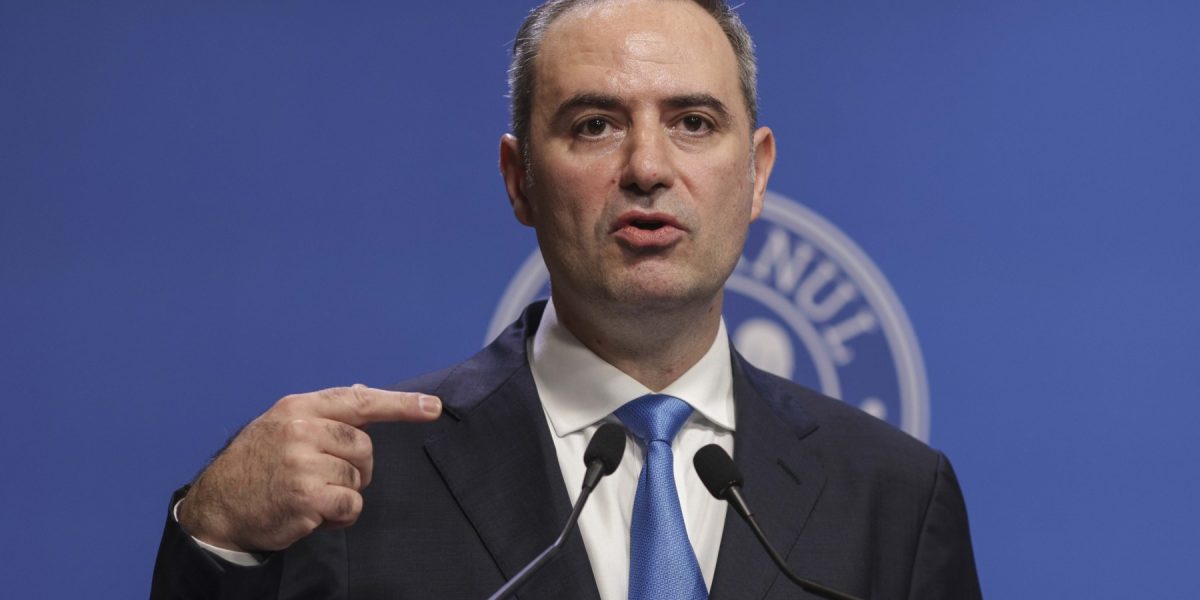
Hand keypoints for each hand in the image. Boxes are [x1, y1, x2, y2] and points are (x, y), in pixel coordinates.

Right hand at [177, 384, 441, 552]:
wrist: (218, 506)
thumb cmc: (256, 465)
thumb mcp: (282, 425)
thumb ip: (324, 412)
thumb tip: (362, 390)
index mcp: (299, 408)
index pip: (359, 401)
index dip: (400, 405)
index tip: (433, 406)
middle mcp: (301, 429)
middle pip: (364, 446)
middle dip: (356, 468)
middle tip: (326, 478)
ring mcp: (303, 462)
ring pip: (358, 478)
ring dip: (343, 494)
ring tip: (311, 496)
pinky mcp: (306, 496)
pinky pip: (350, 505)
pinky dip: (340, 516)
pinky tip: (316, 514)